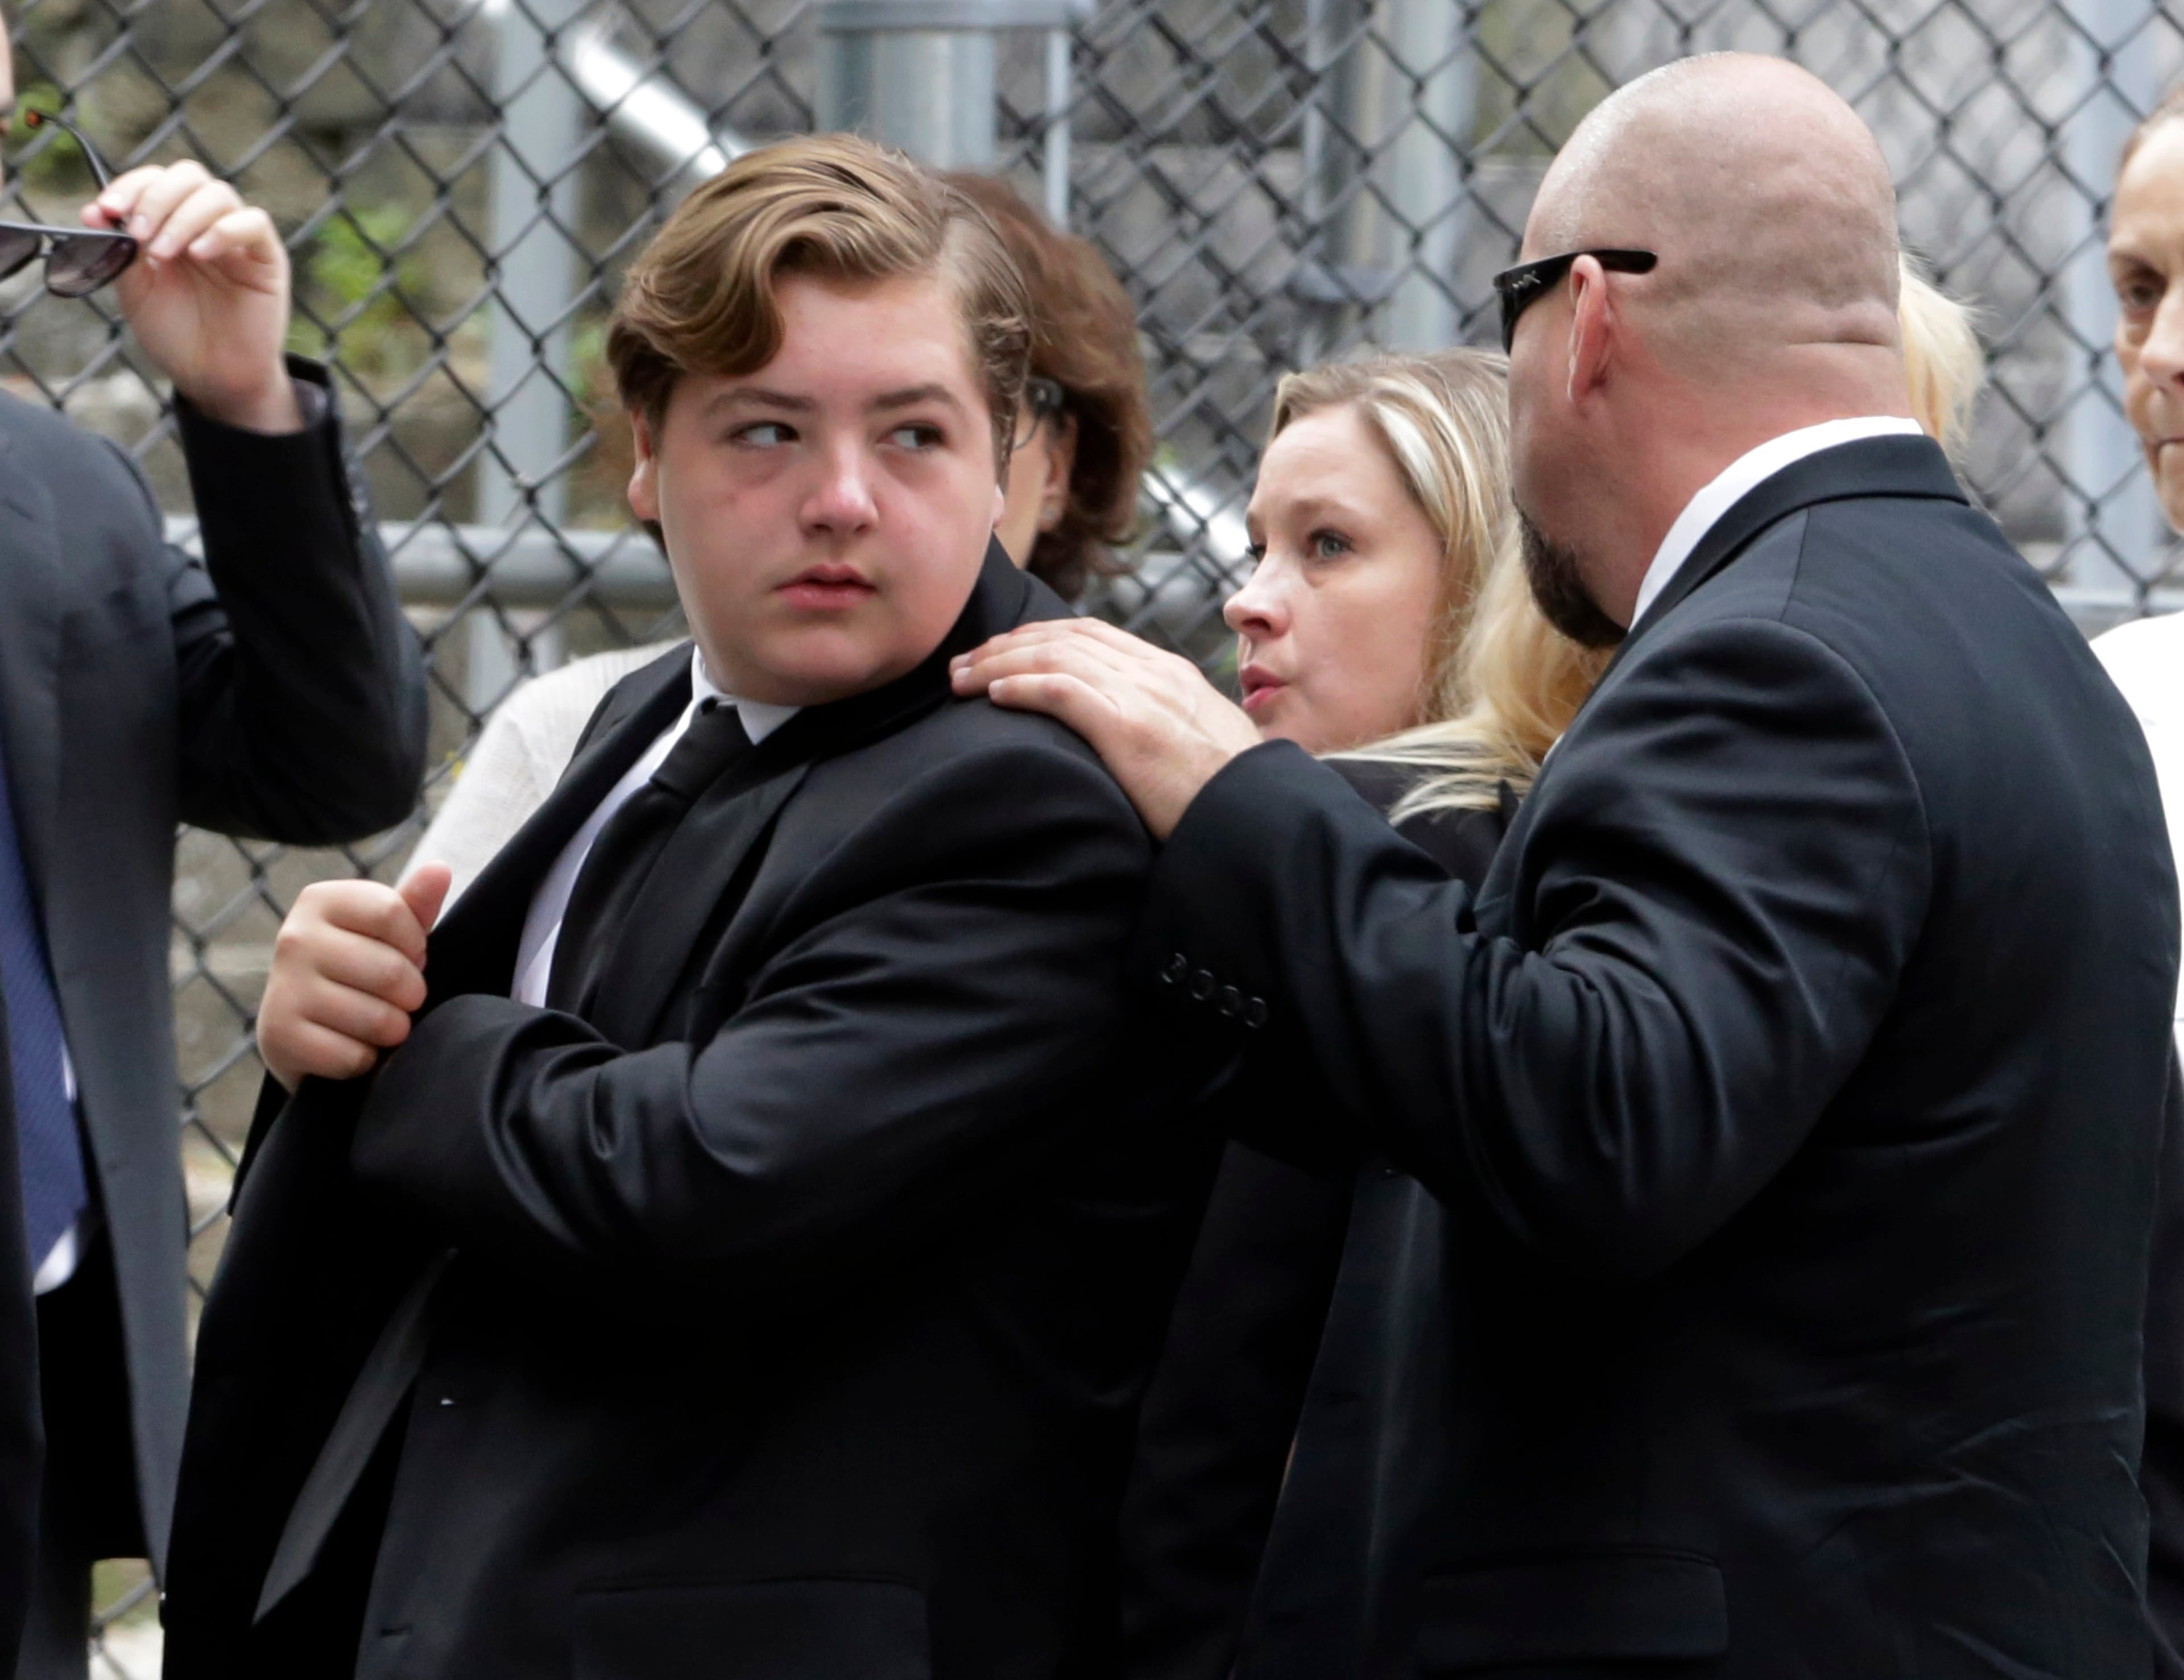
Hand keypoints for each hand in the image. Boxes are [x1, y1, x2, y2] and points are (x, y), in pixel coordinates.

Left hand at [89, 162, 299, 431]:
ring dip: (183, 217)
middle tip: (139, 234)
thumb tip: (95, 212)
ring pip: (218, 194)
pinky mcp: (267, 259)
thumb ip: (120, 249)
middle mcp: (205, 225)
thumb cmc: (176, 335)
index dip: (130, 186)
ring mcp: (238, 240)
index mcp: (171, 225)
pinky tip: (200, 253)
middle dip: (156, 198)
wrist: (211, 378)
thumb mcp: (135, 289)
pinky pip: (254, 223)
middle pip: (188, 176)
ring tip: (164, 254)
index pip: (155, 181)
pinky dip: (223, 230)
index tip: (107, 210)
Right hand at [257, 863, 451, 1091]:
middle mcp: (293, 938)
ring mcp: (283, 988)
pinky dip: (365, 1059)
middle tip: (398, 997)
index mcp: (320, 900)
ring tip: (380, 1023)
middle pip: (390, 969)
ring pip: (376, 1018)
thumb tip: (440, 869)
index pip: (393, 912)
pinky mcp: (279, 1037)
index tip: (408, 956)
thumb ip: (415, 904)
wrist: (303, 1029)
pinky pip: (354, 1056)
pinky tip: (351, 1046)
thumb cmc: (359, 970)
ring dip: (393, 1029)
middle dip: (411, 993)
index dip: (415, 944)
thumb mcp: (389, 933)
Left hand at [950, 619, 1259, 838]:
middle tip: (963, 664)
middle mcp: (1153, 673)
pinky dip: (1020, 686)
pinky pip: (1061, 690)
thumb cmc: (1230, 796)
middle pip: (1063, 636)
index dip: (1037, 637)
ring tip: (961, 680)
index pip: (1090, 634)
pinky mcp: (1128, 727)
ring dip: (998, 663)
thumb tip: (1134, 741)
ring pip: (1053, 655)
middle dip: (1005, 645)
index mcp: (1169, 673)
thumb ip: (1165, 727)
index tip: (1001, 653)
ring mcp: (1141, 696)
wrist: (1261, 817)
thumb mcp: (1200, 744)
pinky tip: (992, 695)